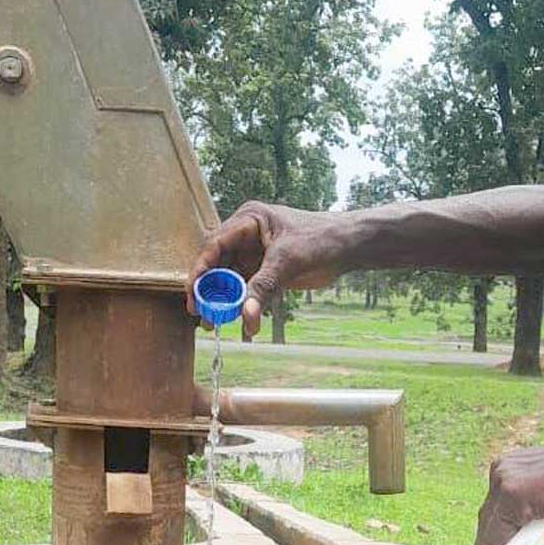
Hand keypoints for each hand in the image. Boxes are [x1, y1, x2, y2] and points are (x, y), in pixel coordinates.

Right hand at [186, 201, 349, 336]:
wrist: (350, 246)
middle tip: (202, 315)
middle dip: (209, 291)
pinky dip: (245, 306)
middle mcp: (246, 236)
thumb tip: (245, 317)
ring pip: (231, 280)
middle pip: (218, 264)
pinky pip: (248, 290)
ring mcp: (255, 254)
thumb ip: (263, 288)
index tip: (193, 295)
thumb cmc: (321, 239)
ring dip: (225, 302)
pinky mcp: (266, 271)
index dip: (201, 271)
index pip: (214, 245)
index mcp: (248, 220)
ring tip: (216, 324)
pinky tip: (243, 324)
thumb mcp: (288, 261)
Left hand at [472, 437, 543, 544]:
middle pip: (488, 514)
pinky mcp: (512, 495)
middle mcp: (501, 470)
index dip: (493, 530)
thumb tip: (537, 527)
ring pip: (489, 525)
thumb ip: (540, 501)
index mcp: (510, 466)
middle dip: (488, 541)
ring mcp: (504, 481)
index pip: (494, 505)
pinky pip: (496, 532)